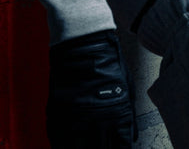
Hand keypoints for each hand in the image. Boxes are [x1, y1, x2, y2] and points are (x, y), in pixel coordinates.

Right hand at [46, 29, 136, 147]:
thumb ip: (128, 118)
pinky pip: (59, 143)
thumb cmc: (109, 66)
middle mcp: (97, 124)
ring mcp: (76, 122)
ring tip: (87, 148)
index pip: (121, 147)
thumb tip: (131, 138)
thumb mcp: (127, 90)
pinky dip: (64, 147)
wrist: (83, 49)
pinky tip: (70, 148)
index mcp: (117, 118)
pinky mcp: (58, 118)